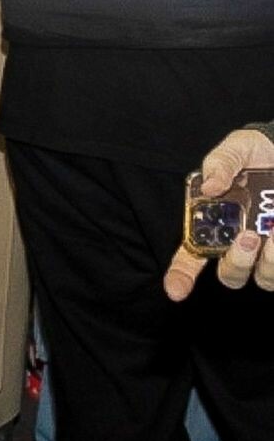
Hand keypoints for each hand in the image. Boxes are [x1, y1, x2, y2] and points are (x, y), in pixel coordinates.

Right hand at [164, 127, 273, 300]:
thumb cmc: (258, 152)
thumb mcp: (236, 149)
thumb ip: (220, 164)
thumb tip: (210, 187)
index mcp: (215, 224)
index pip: (191, 257)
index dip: (180, 277)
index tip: (176, 291)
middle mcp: (240, 243)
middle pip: (230, 274)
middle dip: (237, 262)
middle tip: (249, 237)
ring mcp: (267, 250)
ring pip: (264, 278)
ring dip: (269, 264)